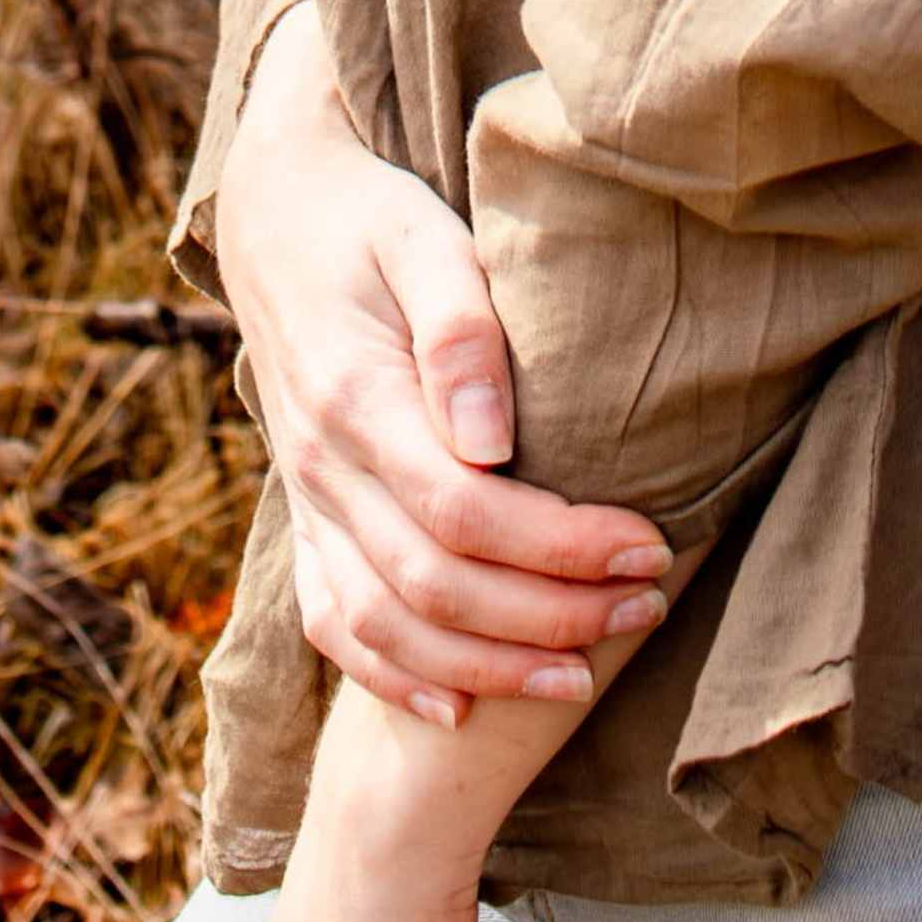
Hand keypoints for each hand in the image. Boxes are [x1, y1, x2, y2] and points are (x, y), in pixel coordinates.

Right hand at [215, 7, 667, 722]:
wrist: (274, 209)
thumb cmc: (372, 217)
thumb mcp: (423, 235)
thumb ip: (460, 330)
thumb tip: (491, 441)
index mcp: (354, 398)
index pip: (464, 512)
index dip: (560, 548)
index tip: (647, 547)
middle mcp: (321, 464)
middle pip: (435, 585)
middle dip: (549, 614)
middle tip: (646, 604)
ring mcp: (306, 498)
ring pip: (386, 623)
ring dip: (487, 667)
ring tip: (582, 674)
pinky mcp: (304, 514)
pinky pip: (333, 621)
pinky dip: (392, 678)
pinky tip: (460, 711)